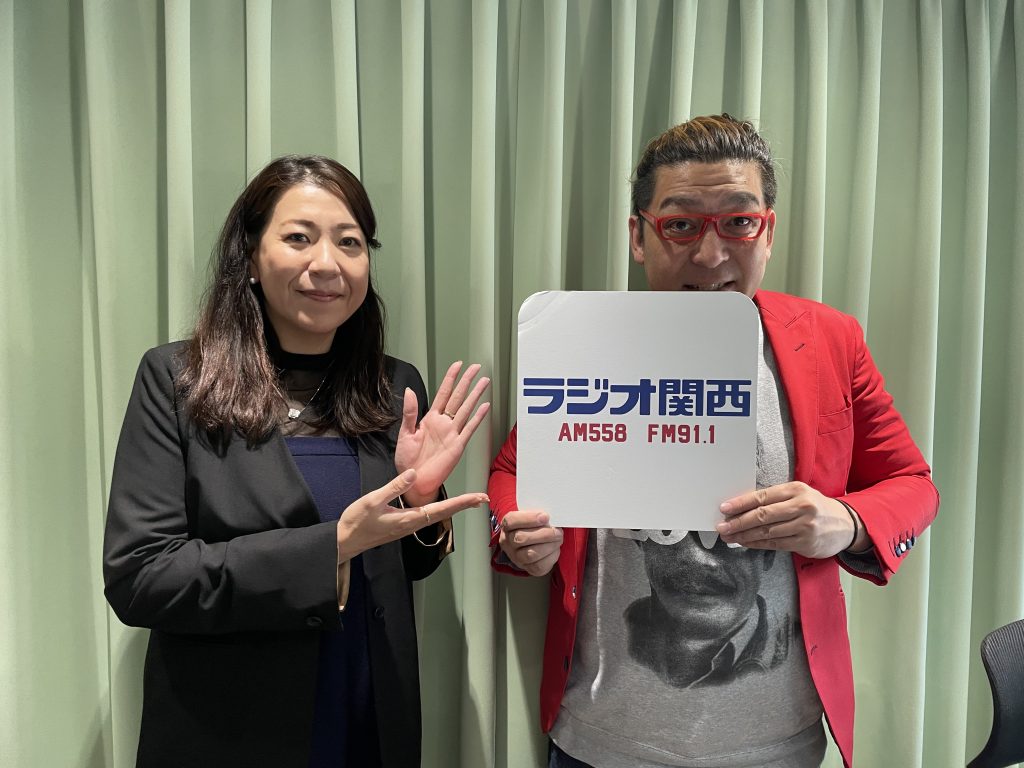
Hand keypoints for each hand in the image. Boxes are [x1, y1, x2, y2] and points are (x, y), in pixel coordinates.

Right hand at [337, 469, 487, 561]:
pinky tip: (443, 507)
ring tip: (469, 501)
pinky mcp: (403, 526)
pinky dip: (441, 510)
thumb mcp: (374, 500)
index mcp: (409, 518)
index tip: (478, 498)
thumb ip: (395, 486)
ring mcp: (408, 527)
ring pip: (437, 516)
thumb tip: (414, 474)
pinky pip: (428, 517)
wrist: (345, 541)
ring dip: (454, 508)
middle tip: (483, 499)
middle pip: (444, 514)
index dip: (462, 502)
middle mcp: (413, 524)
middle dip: (464, 505)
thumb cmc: (357, 521)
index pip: (442, 508)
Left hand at [395, 361, 489, 506]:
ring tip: (484, 382)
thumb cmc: (408, 461)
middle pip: (457, 397)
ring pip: (466, 409)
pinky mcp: (457, 446)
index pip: (442, 393)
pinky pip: (469, 428)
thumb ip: (410, 413)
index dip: (450, 379)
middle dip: (466, 382)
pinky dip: (477, 417)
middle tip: (475, 368)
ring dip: (475, 395)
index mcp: (429, 419)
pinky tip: (484, 407)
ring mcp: (452, 433)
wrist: (414, 482)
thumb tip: (409, 391)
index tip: (457, 366)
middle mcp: (443, 423)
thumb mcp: (405, 434)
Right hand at [498, 510, 563, 575]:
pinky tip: (555, 549)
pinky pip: (539, 566)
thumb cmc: (533, 526)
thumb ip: (538, 514)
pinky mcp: (528, 568)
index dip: (529, 518)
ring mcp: (516, 557)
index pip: (511, 521)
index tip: (545, 516)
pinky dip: (551, 557)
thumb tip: (553, 515)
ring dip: (549, 545)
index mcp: (507, 526)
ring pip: (530, 554)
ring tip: (558, 539)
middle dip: (544, 534)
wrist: (532, 542)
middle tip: (557, 531)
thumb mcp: (532, 516)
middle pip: (521, 538)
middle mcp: (508, 542)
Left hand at [715, 481, 855, 558]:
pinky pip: (775, 544)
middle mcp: (801, 506)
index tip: (724, 508)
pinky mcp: (805, 543)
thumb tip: (741, 507)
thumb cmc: (814, 506)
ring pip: (767, 532)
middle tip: (722, 527)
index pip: (762, 496)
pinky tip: (745, 542)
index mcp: (796, 490)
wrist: (845, 524)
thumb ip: (774, 498)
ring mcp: (804, 526)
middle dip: (739, 522)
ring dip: (744, 535)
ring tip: (729, 537)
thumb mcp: (798, 494)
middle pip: (763, 515)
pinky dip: (757, 544)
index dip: (741, 503)